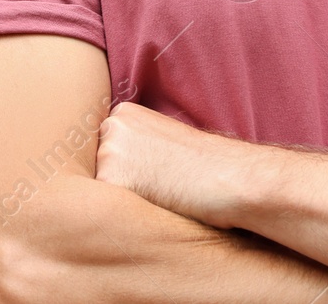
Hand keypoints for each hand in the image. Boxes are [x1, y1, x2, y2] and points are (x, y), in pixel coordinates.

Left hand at [95, 101, 248, 227]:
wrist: (230, 177)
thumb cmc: (205, 165)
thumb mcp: (164, 141)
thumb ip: (134, 146)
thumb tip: (108, 168)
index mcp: (124, 113)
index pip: (105, 150)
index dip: (128, 168)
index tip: (153, 171)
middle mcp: (111, 128)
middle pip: (97, 168)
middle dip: (121, 182)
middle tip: (159, 183)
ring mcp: (108, 152)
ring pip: (101, 188)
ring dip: (124, 197)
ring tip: (161, 192)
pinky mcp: (111, 180)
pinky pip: (107, 208)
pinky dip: (126, 214)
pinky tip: (156, 203)